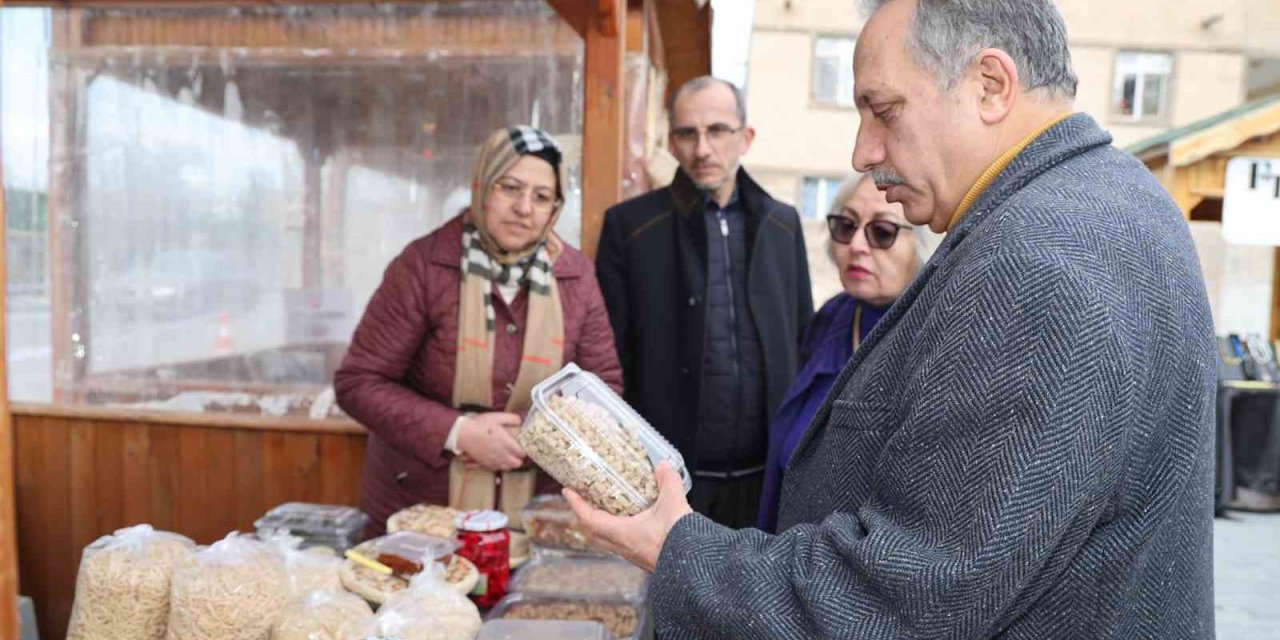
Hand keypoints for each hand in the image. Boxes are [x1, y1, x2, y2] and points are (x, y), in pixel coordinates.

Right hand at [456, 412, 525, 470]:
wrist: (463, 434)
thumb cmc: (480, 425)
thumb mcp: (497, 417)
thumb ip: (511, 418)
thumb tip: (520, 421)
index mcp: (507, 443)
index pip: (522, 453)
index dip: (524, 450)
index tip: (522, 445)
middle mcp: (502, 455)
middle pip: (517, 463)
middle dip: (519, 458)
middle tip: (517, 452)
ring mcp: (494, 461)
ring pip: (508, 468)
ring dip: (511, 463)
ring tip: (508, 456)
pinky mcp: (486, 464)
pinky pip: (498, 469)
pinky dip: (501, 465)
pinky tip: (499, 458)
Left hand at [563, 461, 692, 571]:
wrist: (694, 568)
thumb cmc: (679, 541)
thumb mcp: (674, 503)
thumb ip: (668, 481)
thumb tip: (663, 466)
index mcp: (622, 534)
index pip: (589, 519)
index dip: (576, 504)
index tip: (567, 491)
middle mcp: (623, 546)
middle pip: (593, 532)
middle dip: (585, 514)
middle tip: (583, 499)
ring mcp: (633, 554)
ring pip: (607, 539)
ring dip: (601, 524)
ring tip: (604, 508)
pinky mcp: (643, 557)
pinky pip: (622, 543)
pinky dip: (618, 530)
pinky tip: (631, 521)